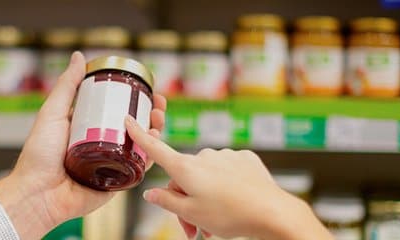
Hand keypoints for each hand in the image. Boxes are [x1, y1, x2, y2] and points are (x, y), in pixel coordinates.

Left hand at [0, 52, 166, 238]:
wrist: (37, 194)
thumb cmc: (38, 155)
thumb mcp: (52, 113)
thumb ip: (67, 86)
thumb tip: (79, 57)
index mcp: (86, 128)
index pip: (116, 109)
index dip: (134, 99)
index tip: (147, 89)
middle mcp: (100, 145)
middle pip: (133, 126)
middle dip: (150, 114)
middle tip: (159, 104)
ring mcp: (109, 164)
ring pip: (139, 146)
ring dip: (154, 132)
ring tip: (159, 121)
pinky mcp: (115, 183)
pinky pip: (137, 169)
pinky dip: (150, 157)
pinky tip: (156, 144)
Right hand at [124, 117, 330, 239]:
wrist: (271, 212)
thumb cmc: (230, 215)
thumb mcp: (192, 213)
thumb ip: (167, 201)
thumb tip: (151, 193)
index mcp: (186, 168)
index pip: (156, 149)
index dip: (140, 135)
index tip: (128, 120)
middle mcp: (204, 156)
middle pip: (183, 176)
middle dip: (184, 199)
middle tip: (193, 228)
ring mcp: (225, 155)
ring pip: (206, 175)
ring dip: (205, 196)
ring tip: (215, 222)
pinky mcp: (244, 158)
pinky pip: (226, 170)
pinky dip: (225, 186)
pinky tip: (234, 201)